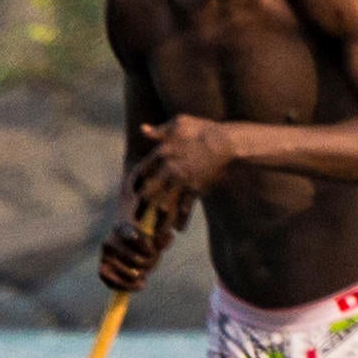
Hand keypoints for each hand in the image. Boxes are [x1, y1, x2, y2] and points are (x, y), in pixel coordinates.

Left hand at [98, 113, 235, 293]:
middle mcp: (169, 170)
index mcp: (162, 153)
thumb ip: (160, 130)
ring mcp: (182, 181)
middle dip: (142, 208)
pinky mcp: (196, 189)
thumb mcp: (179, 123)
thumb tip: (143, 129)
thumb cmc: (203, 129)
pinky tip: (179, 229)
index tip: (133, 191)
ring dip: (159, 220)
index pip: (143, 171)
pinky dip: (182, 219)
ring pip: (166, 205)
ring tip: (155, 234)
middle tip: (135, 220)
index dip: (136, 182)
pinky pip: (186, 207)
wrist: (225, 142)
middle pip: (150, 192)